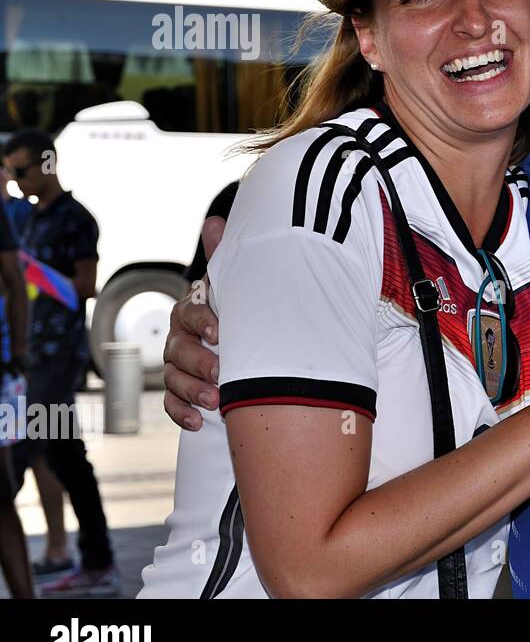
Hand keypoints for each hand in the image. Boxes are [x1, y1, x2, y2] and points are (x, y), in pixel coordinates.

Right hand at [162, 215, 224, 430]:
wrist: (246, 342)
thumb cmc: (239, 311)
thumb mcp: (235, 287)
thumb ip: (223, 256)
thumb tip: (214, 220)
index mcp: (192, 312)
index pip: (187, 315)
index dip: (201, 322)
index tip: (219, 332)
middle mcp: (180, 339)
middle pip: (177, 351)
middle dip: (198, 362)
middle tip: (221, 372)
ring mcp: (177, 366)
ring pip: (173, 379)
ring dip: (193, 390)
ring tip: (215, 400)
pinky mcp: (180, 392)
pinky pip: (171, 404)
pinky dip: (182, 413)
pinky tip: (199, 421)